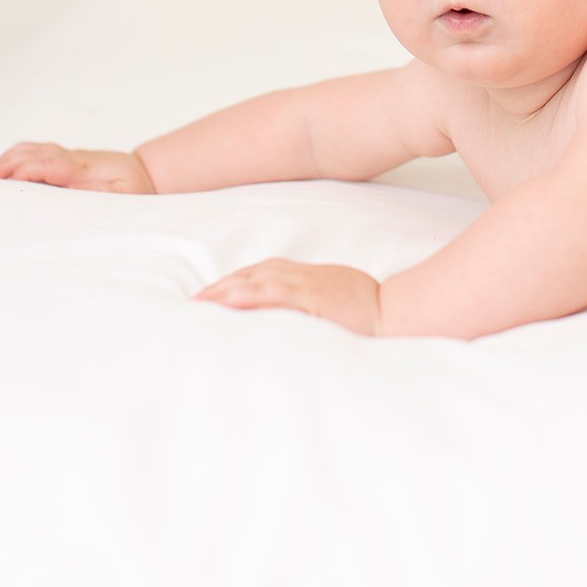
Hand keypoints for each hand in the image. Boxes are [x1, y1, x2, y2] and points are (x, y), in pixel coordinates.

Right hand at [0, 143, 155, 193]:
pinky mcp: (69, 161)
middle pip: (38, 153)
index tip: (7, 176)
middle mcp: (74, 160)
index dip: (27, 169)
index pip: (50, 164)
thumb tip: (73, 196)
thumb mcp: (123, 197)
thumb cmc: (135, 189)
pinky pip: (41, 153)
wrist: (146, 174)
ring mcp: (70, 158)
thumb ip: (99, 196)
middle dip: (12, 161)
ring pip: (38, 149)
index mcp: (85, 169)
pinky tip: (9, 164)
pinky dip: (22, 155)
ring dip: (14, 156)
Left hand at [193, 259, 383, 335]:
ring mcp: (304, 287)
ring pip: (256, 283)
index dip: (232, 283)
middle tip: (194, 302)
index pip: (258, 274)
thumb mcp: (333, 296)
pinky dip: (249, 296)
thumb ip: (308, 300)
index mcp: (304, 276)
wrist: (392, 310)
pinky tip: (231, 303)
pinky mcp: (310, 300)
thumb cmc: (367, 307)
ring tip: (201, 304)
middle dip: (221, 288)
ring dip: (226, 291)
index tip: (210, 295)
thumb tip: (292, 312)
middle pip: (250, 276)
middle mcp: (300, 277)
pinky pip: (274, 296)